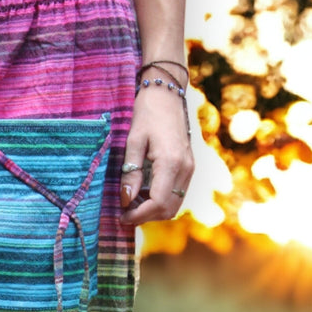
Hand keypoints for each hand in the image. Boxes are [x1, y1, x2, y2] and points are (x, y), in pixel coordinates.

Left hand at [119, 84, 194, 224]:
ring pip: (174, 204)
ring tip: (131, 204)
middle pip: (168, 209)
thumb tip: (126, 199)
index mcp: (171, 162)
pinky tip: (142, 194)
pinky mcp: (188, 167)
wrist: (167, 95)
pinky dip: (160, 201)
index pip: (158, 202)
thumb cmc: (147, 113)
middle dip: (146, 216)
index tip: (121, 216)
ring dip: (153, 210)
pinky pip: (176, 194)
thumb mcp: (133, 141)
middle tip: (124, 213)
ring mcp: (189, 168)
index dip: (139, 215)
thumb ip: (131, 172)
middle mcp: (185, 169)